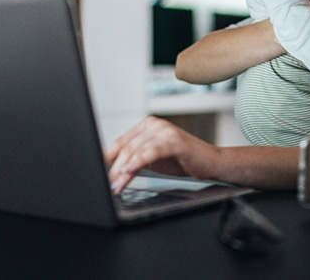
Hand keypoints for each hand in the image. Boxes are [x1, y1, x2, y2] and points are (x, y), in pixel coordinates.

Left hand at [105, 116, 220, 192]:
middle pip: (125, 147)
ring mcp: (165, 131)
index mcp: (146, 127)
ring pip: (135, 150)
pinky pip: (152, 151)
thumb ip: (133, 160)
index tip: (99, 176)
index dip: (107, 160)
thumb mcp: (152, 160)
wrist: (210, 162)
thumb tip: (110, 171)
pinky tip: (129, 170)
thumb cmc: (182, 160)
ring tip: (116, 185)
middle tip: (107, 185)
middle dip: (113, 168)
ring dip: (122, 170)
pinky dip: (139, 161)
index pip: (120, 143)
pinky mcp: (175, 141)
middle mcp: (154, 125)